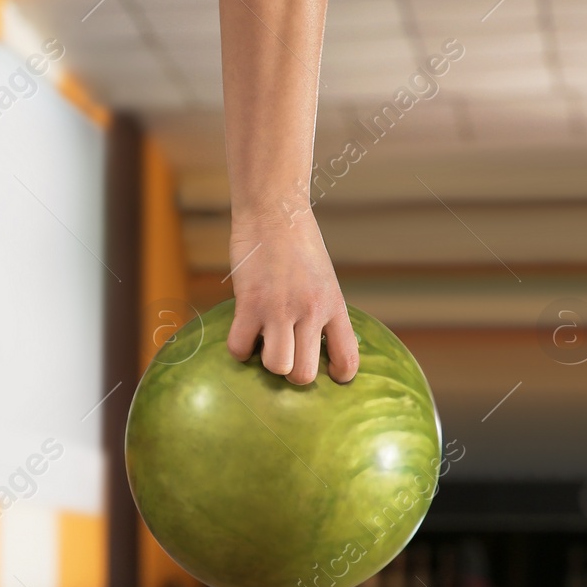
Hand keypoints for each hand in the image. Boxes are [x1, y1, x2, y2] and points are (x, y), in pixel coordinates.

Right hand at [225, 208, 357, 384]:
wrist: (274, 211)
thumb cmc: (297, 244)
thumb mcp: (323, 278)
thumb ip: (322, 310)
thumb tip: (313, 342)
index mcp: (333, 306)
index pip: (347, 358)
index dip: (340, 375)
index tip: (330, 373)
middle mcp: (310, 311)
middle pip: (303, 375)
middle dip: (292, 374)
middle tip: (285, 355)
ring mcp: (279, 309)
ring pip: (276, 366)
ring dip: (266, 363)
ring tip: (263, 345)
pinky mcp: (249, 303)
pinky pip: (239, 348)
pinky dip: (239, 348)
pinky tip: (243, 333)